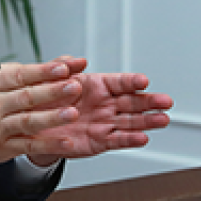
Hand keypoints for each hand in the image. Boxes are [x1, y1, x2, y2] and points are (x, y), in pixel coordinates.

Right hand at [0, 56, 171, 187]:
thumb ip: (24, 72)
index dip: (53, 70)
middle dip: (64, 93)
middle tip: (90, 89)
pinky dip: (55, 145)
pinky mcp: (5, 147)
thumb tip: (65, 64)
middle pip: (34, 97)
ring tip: (84, 118)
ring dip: (60, 120)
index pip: (28, 72)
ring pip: (34, 123)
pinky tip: (76, 143)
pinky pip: (32, 146)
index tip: (77, 66)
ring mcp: (0, 128)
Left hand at [22, 65, 172, 165]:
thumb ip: (62, 67)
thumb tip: (75, 60)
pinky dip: (130, 140)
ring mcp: (104, 123)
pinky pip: (117, 140)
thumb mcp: (49, 79)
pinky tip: (142, 137)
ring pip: (130, 122)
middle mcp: (104, 104)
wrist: (34, 126)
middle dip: (149, 101)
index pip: (118, 82)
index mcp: (96, 85)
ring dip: (147, 121)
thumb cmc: (46, 100)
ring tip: (162, 119)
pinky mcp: (99, 141)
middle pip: (132, 102)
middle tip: (165, 101)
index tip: (143, 81)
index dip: (131, 81)